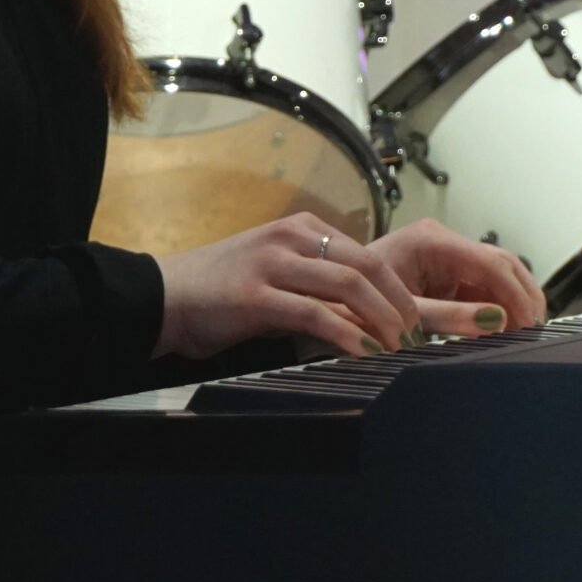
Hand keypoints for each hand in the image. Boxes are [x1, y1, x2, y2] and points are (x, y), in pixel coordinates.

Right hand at [151, 213, 421, 360]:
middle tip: (419, 337)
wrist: (163, 298)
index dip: (400, 288)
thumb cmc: (221, 291)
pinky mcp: (255, 297)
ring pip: (348, 284)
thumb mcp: (276, 272)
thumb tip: (367, 311)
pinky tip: (363, 352)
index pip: (368, 254)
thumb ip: (316, 281)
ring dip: (382, 320)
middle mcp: (291, 238)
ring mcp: (272, 264)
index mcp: (301, 229)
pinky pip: (314, 314)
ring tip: (398, 347)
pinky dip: (346, 334)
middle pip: (367, 265)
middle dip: (401, 304)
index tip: (418, 321)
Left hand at [367, 218, 546, 335]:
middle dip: (522, 297)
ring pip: (498, 277)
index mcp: (431, 241)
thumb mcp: (403, 312)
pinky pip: (483, 290)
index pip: (490, 261)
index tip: (528, 324)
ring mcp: (448, 259)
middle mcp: (444, 243)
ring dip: (514, 304)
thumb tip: (498, 320)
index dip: (515, 293)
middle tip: (533, 332)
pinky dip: (498, 310)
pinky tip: (505, 332)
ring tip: (522, 335)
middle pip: (502, 264)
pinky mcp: (448, 277)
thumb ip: (448, 317)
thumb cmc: (358, 299)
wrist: (332, 295)